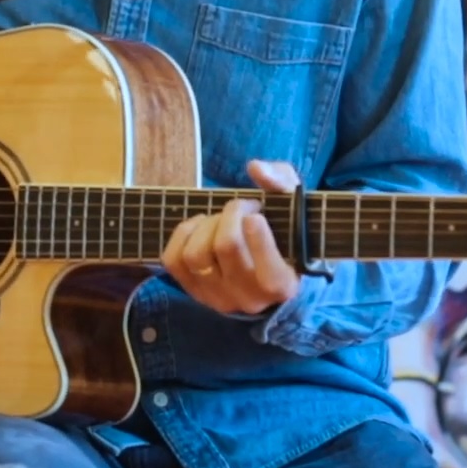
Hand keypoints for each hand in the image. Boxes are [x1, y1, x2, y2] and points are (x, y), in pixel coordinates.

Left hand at [162, 160, 302, 315]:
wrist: (264, 269)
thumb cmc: (283, 233)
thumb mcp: (294, 206)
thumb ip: (283, 182)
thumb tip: (256, 168)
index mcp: (282, 286)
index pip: (269, 274)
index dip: (258, 237)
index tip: (255, 215)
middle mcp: (249, 299)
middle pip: (227, 247)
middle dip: (231, 213)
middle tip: (243, 206)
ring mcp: (218, 297)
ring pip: (196, 254)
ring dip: (207, 223)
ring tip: (221, 218)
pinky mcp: (193, 291)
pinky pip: (173, 260)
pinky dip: (184, 234)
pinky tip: (201, 226)